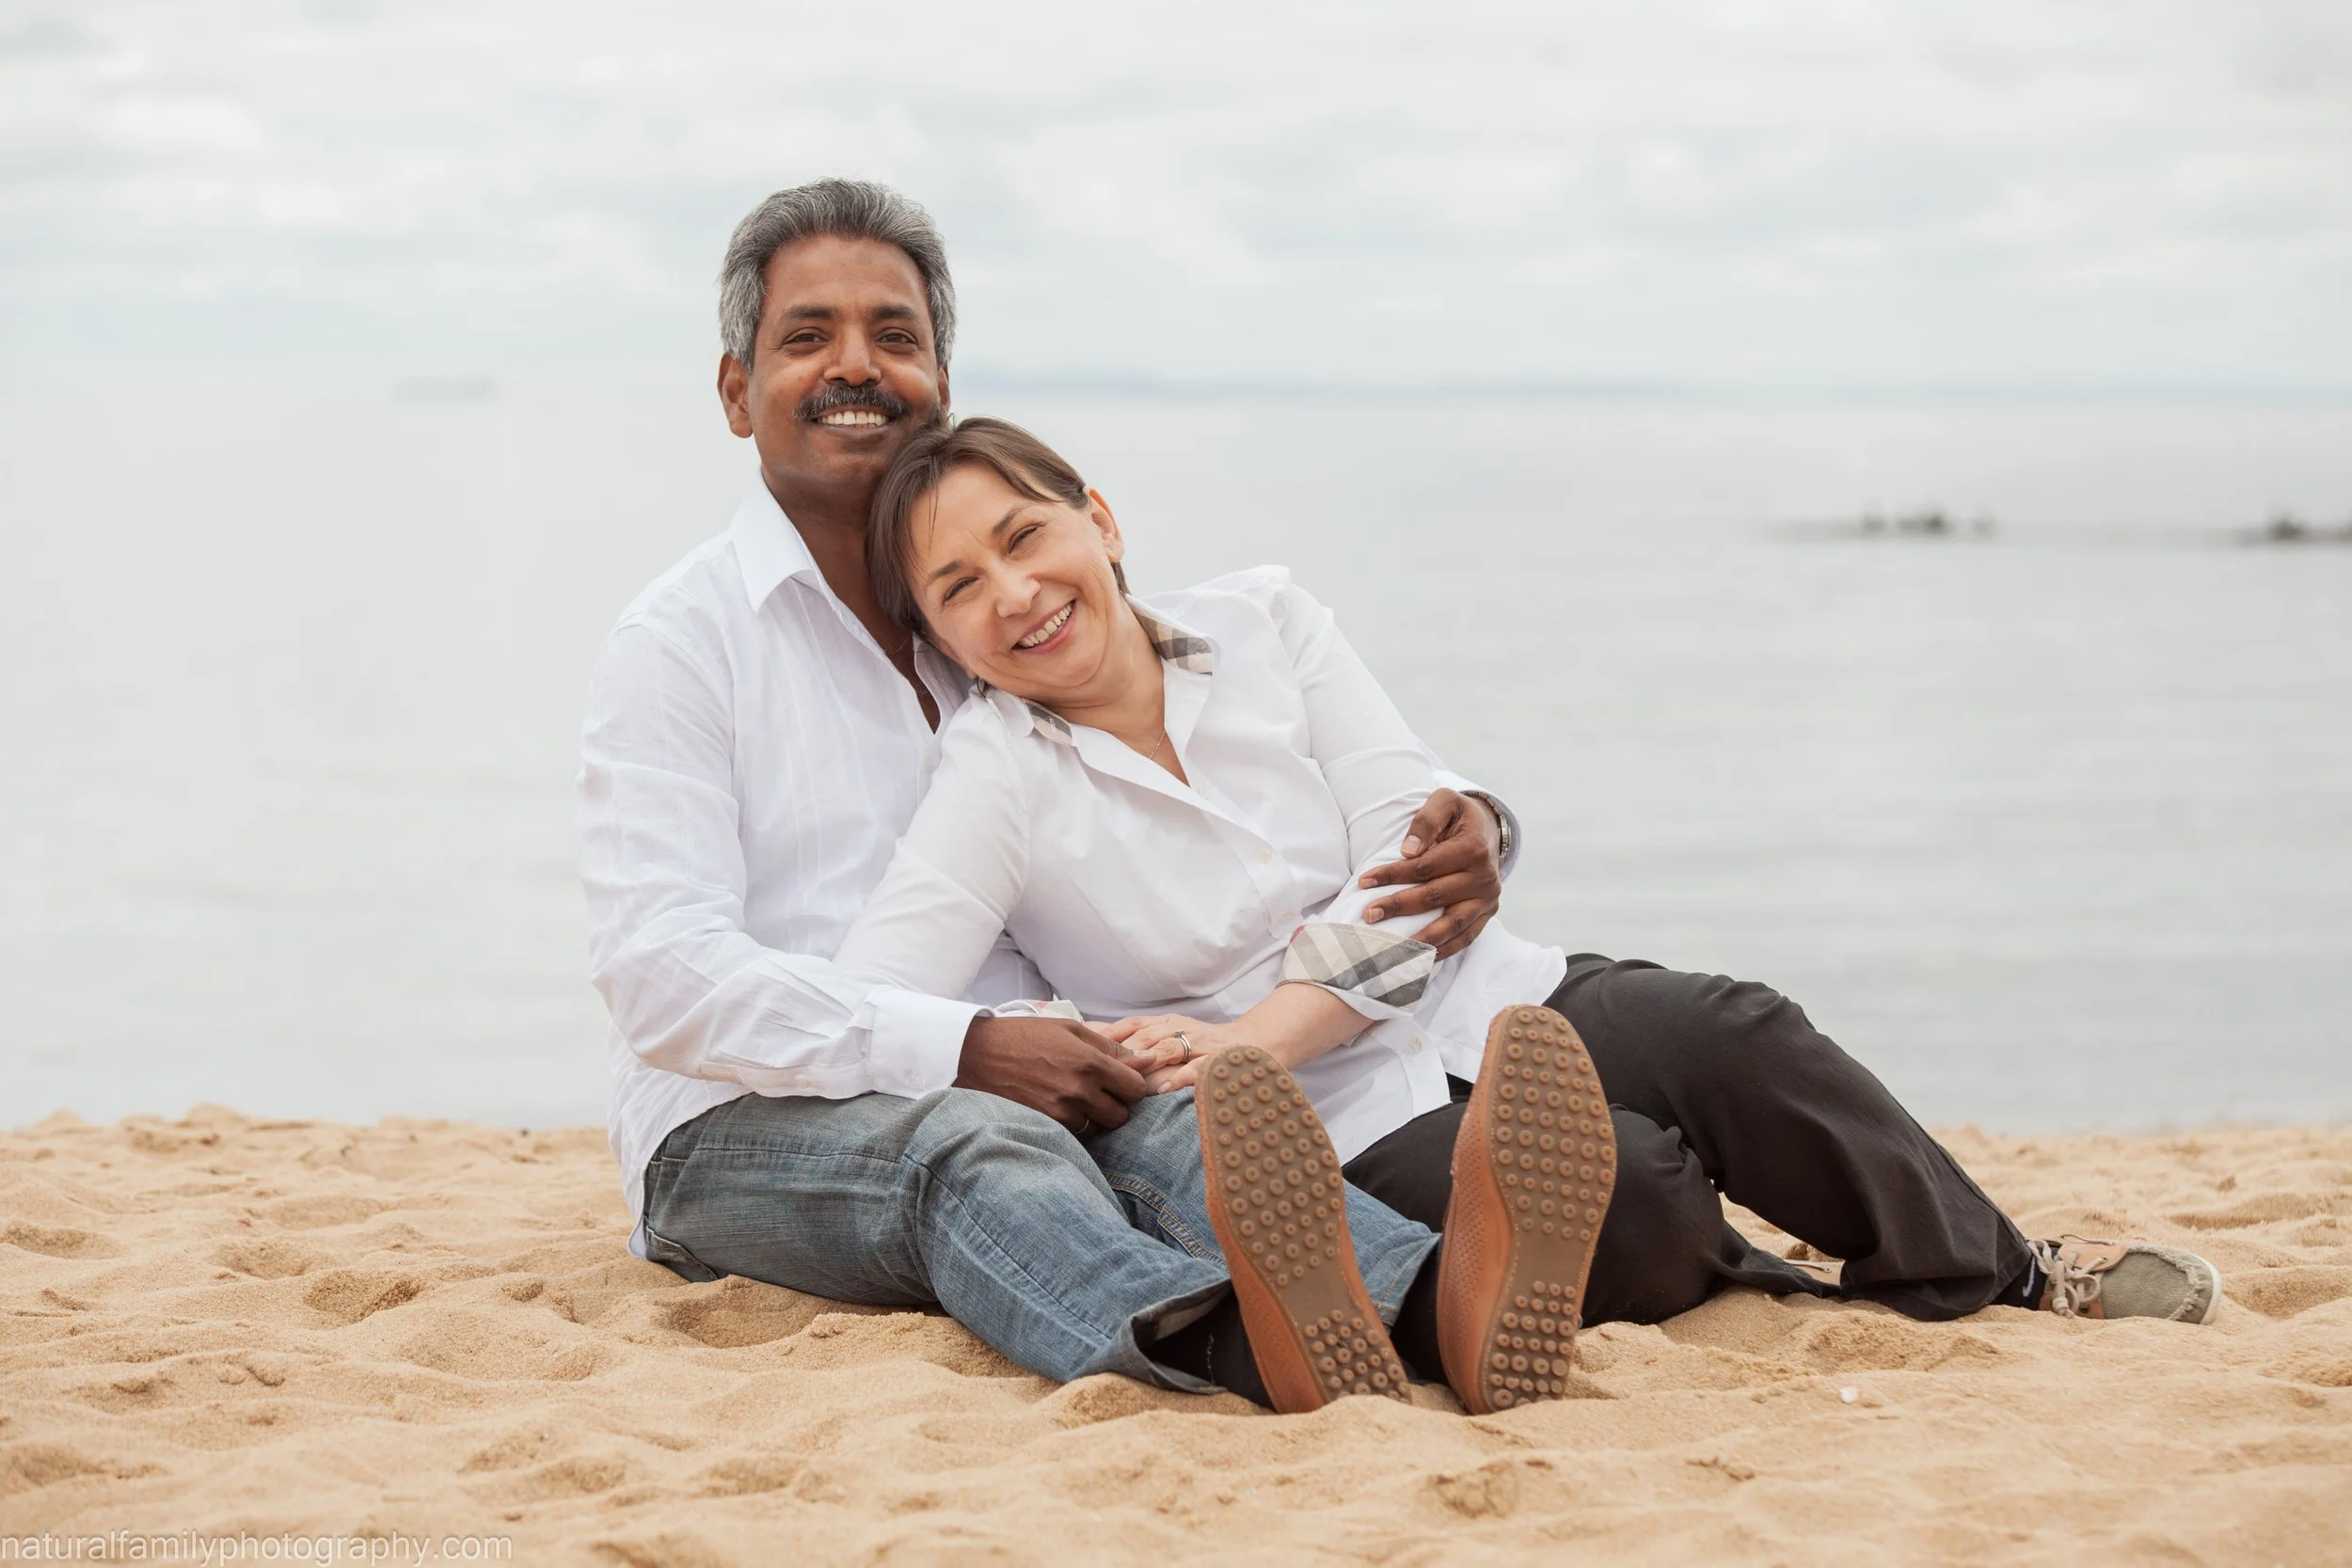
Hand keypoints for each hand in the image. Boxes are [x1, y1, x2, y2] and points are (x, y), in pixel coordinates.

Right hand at [955, 1015, 1176, 1134]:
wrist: (974, 1055)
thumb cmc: (1023, 1036)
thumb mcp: (1069, 1030)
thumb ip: (1110, 1046)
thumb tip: (1146, 1059)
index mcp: (1090, 1063)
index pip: (1136, 1088)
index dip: (1132, 1084)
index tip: (1120, 1080)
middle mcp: (1080, 1091)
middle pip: (1121, 1115)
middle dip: (1115, 1104)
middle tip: (1097, 1090)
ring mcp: (1062, 1113)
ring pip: (1099, 1128)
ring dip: (1095, 1118)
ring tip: (1076, 1098)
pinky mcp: (1045, 1127)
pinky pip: (1076, 1135)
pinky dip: (1075, 1126)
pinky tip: (1060, 1108)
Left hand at [1104, 1013, 1253, 1094]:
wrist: (1257, 1043)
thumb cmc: (1207, 1045)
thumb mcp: (1173, 1037)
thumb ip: (1143, 1042)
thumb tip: (1100, 1045)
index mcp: (1168, 1023)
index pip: (1131, 1025)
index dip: (1106, 1034)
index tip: (1080, 1046)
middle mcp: (1181, 1029)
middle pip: (1144, 1036)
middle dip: (1118, 1050)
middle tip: (1092, 1067)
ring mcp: (1200, 1043)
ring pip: (1167, 1048)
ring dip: (1143, 1061)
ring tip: (1121, 1077)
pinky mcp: (1219, 1060)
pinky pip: (1197, 1068)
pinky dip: (1179, 1078)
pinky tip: (1162, 1090)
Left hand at [1356, 788, 1502, 959]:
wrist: (1488, 830)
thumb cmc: (1458, 817)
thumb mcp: (1444, 802)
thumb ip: (1426, 821)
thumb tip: (1407, 852)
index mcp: (1473, 848)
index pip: (1426, 866)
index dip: (1393, 874)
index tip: (1364, 881)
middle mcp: (1485, 877)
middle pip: (1435, 896)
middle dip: (1398, 906)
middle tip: (1369, 915)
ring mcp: (1488, 899)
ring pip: (1452, 924)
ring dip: (1421, 938)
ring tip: (1394, 948)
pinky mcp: (1487, 913)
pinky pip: (1466, 937)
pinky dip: (1444, 949)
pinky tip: (1421, 957)